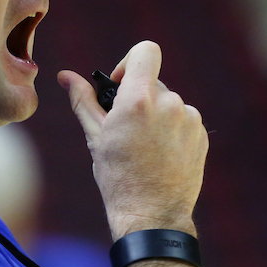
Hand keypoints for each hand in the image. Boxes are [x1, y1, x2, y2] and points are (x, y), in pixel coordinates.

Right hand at [58, 41, 207, 239]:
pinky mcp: (201, 134)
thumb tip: (65, 76)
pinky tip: (160, 155)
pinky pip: (182, 120)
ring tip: (144, 148)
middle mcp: (169, 103)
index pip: (145, 51)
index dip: (130, 62)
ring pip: (168, 103)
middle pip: (152, 83)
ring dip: (155, 117)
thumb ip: (83, 100)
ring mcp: (189, 119)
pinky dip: (170, 131)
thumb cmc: (118, 177)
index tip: (120, 84)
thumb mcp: (96, 136)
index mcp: (139, 100)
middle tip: (125, 130)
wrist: (152, 214)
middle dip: (138, 99)